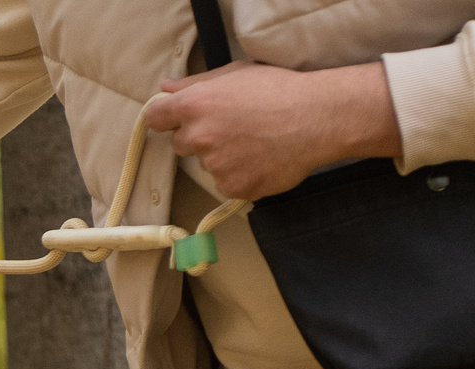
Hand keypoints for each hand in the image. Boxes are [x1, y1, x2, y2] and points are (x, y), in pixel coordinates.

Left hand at [143, 60, 403, 200]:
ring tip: (255, 142)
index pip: (156, 119)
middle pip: (181, 144)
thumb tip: (165, 90)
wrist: (317, 118)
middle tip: (233, 128)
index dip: (168, 119)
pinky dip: (240, 175)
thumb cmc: (279, 90)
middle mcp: (199, 137)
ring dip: (222, 157)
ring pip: (207, 165)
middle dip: (200, 138)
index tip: (178, 120)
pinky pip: (226, 184)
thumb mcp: (236, 74)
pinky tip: (261, 159)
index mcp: (195, 105)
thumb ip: (195, 84)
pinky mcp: (233, 187)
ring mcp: (215, 165)